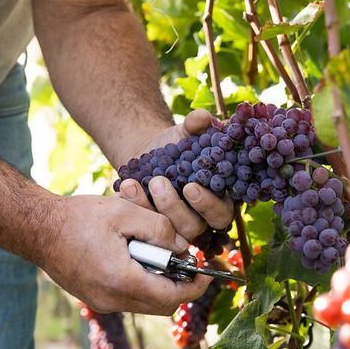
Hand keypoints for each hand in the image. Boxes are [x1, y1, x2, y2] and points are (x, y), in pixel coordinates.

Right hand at [40, 194, 211, 314]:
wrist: (36, 228)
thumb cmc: (78, 217)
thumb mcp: (124, 213)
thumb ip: (159, 229)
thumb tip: (183, 246)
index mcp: (121, 280)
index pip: (171, 297)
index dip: (194, 287)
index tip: (204, 272)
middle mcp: (112, 300)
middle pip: (161, 306)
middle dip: (179, 287)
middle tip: (184, 262)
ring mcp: (101, 303)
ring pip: (145, 305)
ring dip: (159, 285)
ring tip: (159, 256)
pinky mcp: (94, 299)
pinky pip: (128, 300)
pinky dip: (142, 284)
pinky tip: (137, 258)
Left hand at [118, 109, 233, 240]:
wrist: (146, 153)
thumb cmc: (175, 145)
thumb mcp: (185, 132)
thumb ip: (195, 125)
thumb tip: (203, 117)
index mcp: (217, 199)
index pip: (222, 211)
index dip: (209, 204)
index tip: (190, 187)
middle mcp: (198, 218)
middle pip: (196, 227)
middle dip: (178, 209)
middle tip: (161, 185)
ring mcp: (172, 225)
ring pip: (168, 231)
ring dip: (156, 208)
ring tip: (146, 181)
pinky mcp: (150, 226)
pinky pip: (144, 226)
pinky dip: (135, 205)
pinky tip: (127, 186)